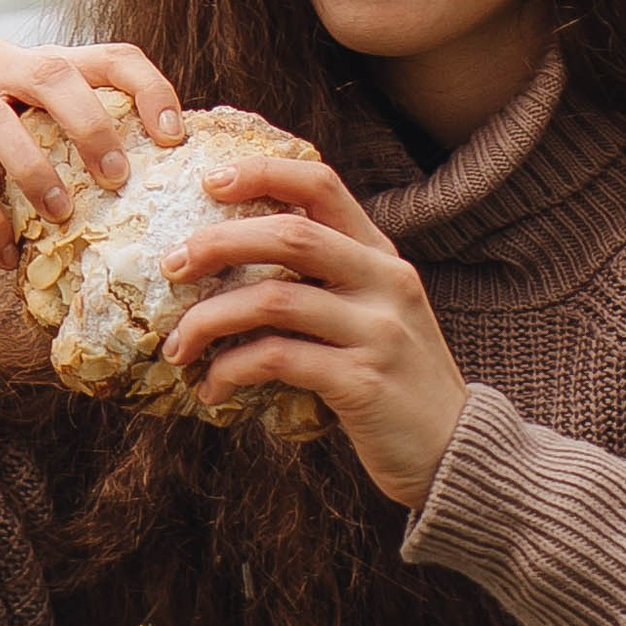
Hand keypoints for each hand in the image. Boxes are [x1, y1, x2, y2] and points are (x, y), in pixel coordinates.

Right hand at [0, 37, 183, 296]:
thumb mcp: (44, 158)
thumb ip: (88, 156)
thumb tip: (172, 191)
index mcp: (40, 64)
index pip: (108, 56)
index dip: (148, 88)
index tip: (174, 139)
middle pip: (51, 70)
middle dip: (92, 124)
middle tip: (118, 179)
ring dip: (35, 170)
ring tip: (62, 217)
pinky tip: (6, 256)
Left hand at [159, 153, 467, 511]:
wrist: (454, 452)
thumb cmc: (396, 381)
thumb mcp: (376, 314)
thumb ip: (328, 282)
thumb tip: (234, 261)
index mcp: (382, 257)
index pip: (322, 185)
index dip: (262, 173)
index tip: (209, 180)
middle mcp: (385, 282)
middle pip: (290, 236)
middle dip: (218, 243)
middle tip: (171, 264)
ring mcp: (377, 331)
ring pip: (274, 299)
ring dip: (209, 318)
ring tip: (177, 345)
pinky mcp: (362, 382)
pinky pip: (277, 359)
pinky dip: (231, 370)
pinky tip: (213, 388)